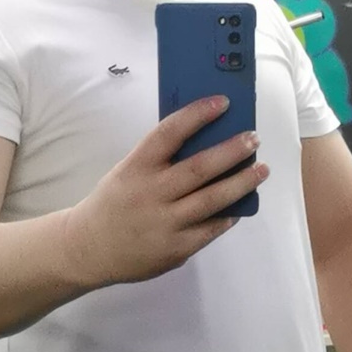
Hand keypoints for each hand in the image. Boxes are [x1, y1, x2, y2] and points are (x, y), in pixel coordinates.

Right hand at [66, 95, 268, 286]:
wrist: (89, 248)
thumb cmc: (115, 202)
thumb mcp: (128, 172)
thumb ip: (160, 159)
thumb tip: (206, 140)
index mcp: (136, 167)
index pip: (169, 133)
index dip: (198, 115)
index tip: (223, 102)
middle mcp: (151, 193)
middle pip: (200, 168)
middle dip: (232, 151)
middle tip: (253, 138)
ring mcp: (165, 223)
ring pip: (213, 199)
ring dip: (242, 182)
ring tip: (261, 169)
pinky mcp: (176, 249)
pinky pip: (210, 229)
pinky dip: (228, 215)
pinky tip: (240, 205)